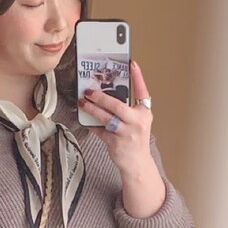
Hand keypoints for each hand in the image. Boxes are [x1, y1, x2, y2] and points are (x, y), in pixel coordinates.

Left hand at [80, 60, 152, 175]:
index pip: (142, 92)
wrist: (137, 163)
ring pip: (106, 118)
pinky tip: (85, 120)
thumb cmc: (135, 139)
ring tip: (82, 103)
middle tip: (89, 91)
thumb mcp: (137, 121)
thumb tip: (107, 94)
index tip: (131, 64)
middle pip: (118, 106)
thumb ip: (127, 108)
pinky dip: (91, 124)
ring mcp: (126, 133)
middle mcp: (137, 122)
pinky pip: (99, 130)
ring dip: (92, 109)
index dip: (138, 77)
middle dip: (101, 97)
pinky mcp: (115, 142)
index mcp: (144, 113)